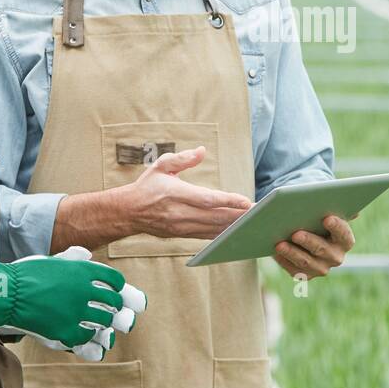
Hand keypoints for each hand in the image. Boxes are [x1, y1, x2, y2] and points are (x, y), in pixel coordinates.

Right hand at [0, 248, 145, 360]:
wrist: (6, 294)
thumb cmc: (27, 275)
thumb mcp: (52, 261)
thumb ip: (73, 258)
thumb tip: (87, 255)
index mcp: (83, 271)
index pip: (115, 280)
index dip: (118, 287)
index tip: (115, 291)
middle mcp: (84, 290)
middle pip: (114, 302)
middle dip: (114, 307)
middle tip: (110, 310)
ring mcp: (76, 312)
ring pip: (104, 321)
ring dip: (103, 322)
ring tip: (97, 323)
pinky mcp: (66, 332)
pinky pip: (87, 337)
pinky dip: (86, 336)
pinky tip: (80, 332)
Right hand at [116, 146, 252, 240]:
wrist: (128, 212)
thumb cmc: (147, 186)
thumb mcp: (161, 166)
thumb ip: (182, 158)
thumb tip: (202, 151)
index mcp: (175, 194)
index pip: (206, 199)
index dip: (227, 201)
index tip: (245, 201)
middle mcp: (179, 213)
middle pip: (214, 217)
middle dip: (238, 215)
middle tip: (260, 214)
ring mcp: (180, 227)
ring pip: (212, 229)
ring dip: (234, 226)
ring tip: (253, 223)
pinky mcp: (182, 234)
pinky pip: (206, 236)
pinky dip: (223, 235)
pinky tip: (237, 232)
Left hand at [274, 213, 354, 278]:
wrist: (305, 232)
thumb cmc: (316, 218)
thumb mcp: (324, 210)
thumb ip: (332, 206)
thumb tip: (349, 207)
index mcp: (345, 240)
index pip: (344, 234)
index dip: (337, 226)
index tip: (327, 218)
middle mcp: (336, 257)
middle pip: (322, 249)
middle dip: (309, 241)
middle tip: (296, 233)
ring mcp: (321, 268)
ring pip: (306, 262)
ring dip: (292, 253)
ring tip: (279, 244)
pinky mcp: (306, 275)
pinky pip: (294, 270)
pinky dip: (284, 260)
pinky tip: (275, 252)